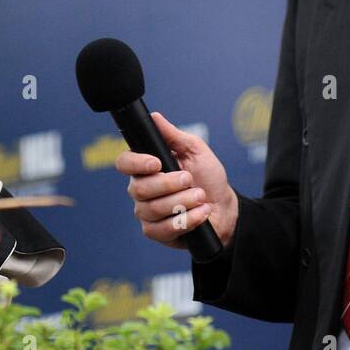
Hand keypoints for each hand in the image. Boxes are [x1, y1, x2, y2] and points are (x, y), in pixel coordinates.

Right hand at [115, 111, 237, 250]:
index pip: (125, 163)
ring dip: (182, 202)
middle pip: (139, 189)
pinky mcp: (157, 233)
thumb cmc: (208, 177)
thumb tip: (155, 117)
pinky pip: (164, 229)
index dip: (136, 163)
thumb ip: (174, 136)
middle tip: (190, 179)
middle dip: (169, 184)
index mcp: (146, 168)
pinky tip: (202, 213)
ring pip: (152, 210)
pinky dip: (188, 220)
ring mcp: (147, 214)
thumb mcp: (196, 151)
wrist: (225, 207)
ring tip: (200, 196)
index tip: (156, 163)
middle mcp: (141, 190)